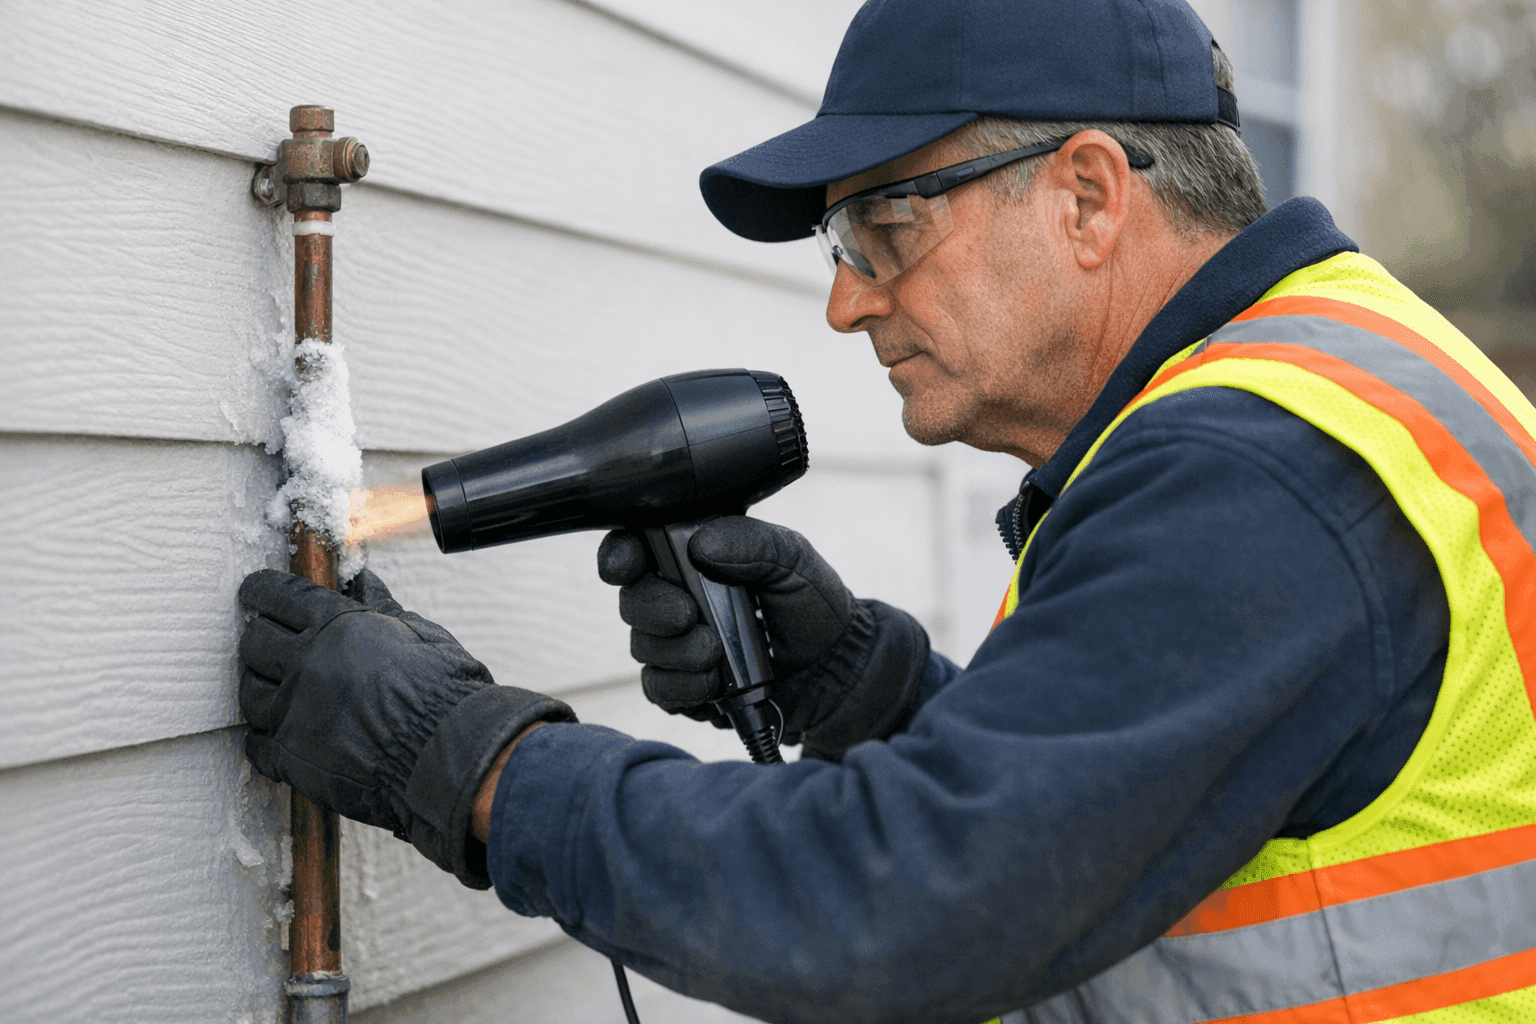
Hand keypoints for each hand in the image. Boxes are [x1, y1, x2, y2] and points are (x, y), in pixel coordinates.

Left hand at [238, 568, 574, 886]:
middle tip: (270, 643)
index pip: (280, 596)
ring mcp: (293, 712)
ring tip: (280, 690)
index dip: (260, 591)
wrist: (448, 754)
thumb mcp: (420, 635)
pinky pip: (256, 744)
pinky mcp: (290, 757)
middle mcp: (306, 663)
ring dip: (259, 687)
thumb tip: (364, 582)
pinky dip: (265, 738)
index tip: (253, 592)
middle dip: (259, 639)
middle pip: (254, 641)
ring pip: (248, 692)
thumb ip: (380, 608)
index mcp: (337, 626)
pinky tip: (284, 734)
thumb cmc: (445, 694)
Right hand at [597, 517, 928, 760]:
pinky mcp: (684, 685)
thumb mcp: (792, 559)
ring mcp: (677, 644)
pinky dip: (683, 686)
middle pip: (630, 600)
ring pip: (642, 647)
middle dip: (652, 609)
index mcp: (694, 555)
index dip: (619, 555)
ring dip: (676, 652)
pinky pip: (659, 688)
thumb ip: (750, 543)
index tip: (626, 565)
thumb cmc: (812, 605)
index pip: (636, 547)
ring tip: (715, 652)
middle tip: (687, 615)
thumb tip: (702, 545)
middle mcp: (677, 596)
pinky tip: (714, 682)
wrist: (834, 669)